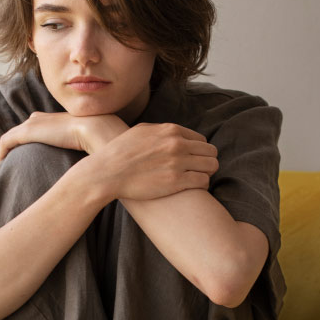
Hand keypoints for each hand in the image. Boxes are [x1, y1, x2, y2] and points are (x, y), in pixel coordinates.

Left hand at [0, 112, 127, 161]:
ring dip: (7, 146)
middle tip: (13, 155)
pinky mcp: (29, 131)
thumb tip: (102, 166)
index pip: (41, 124)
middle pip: (25, 127)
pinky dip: (2, 148)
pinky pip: (7, 140)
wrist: (98, 129)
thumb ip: (95, 149)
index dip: (35, 135)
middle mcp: (44, 118)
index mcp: (58, 118)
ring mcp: (35, 124)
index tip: (32, 149)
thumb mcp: (98, 143)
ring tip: (4, 160)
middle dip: (18, 139)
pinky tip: (1, 159)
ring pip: (14, 134)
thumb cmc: (102, 139)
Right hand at [84, 123, 218, 200]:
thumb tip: (174, 133)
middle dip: (206, 161)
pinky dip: (202, 185)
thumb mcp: (141, 131)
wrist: (107, 172)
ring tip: (197, 179)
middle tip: (197, 171)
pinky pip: (204, 181)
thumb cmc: (121, 153)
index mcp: (170, 131)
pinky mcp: (176, 181)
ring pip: (212, 166)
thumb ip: (161, 131)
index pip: (201, 139)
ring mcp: (178, 162)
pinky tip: (193, 188)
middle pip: (210, 152)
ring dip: (207, 173)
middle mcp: (177, 144)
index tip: (192, 160)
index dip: (198, 151)